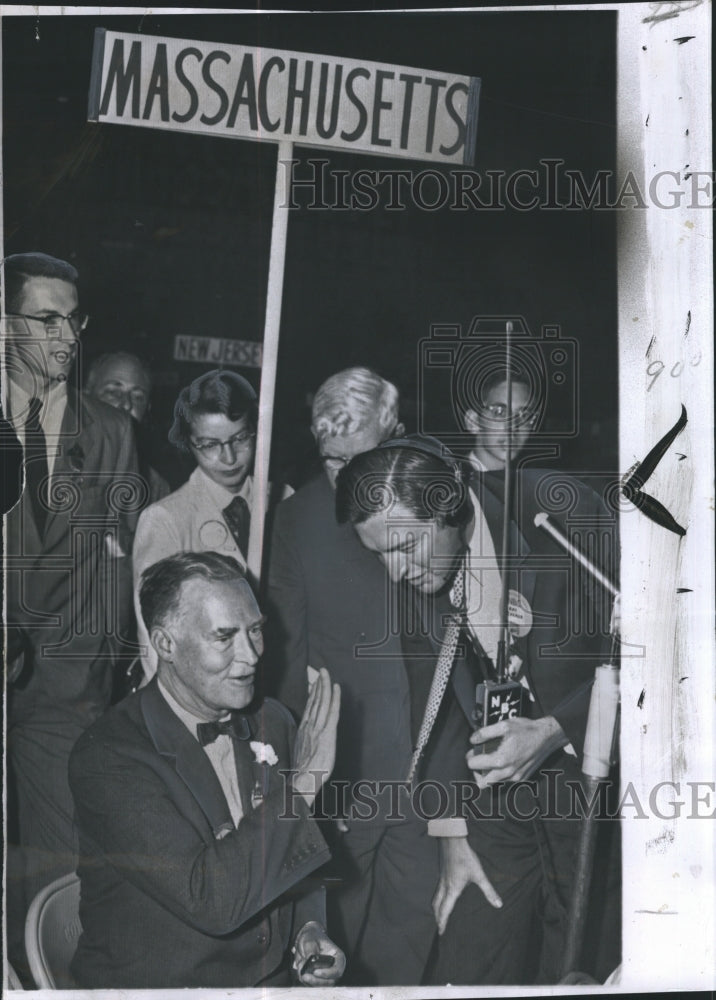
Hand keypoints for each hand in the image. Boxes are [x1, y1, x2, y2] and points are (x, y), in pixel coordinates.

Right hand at [292, 667, 340, 805]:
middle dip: (318, 684)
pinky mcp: (327, 734)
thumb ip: (305, 738)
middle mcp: (309, 726)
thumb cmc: (304, 769)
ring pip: (322, 702)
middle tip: (321, 670)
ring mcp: (318, 729)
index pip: (309, 706)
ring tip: (326, 674)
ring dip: (324, 686)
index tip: (314, 681)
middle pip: (314, 700)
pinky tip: (336, 688)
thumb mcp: (301, 750)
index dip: (312, 692)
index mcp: (303, 729)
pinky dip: (334, 698)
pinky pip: (332, 712)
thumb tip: (307, 732)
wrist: (303, 779)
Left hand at [292, 920, 345, 985]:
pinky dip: (304, 980)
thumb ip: (310, 951)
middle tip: (304, 975)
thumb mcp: (310, 941)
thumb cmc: (312, 937)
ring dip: (308, 980)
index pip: (337, 970)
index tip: (315, 972)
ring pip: (320, 986)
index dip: (327, 974)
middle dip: (315, 980)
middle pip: (329, 982)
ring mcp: (326, 975)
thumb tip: (309, 962)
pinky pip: (312, 985)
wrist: (306, 938)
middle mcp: (333, 968)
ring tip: (301, 967)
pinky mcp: (317, 979)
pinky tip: (300, 970)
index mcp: (337, 957)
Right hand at [433, 837, 501, 934]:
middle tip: (439, 925)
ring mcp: (441, 878)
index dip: (442, 922)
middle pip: (436, 905)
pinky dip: (438, 897)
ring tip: (439, 912)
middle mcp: (444, 886)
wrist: (452, 840)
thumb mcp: (479, 874)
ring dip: (436, 907)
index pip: (445, 910)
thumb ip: (488, 890)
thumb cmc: (465, 857)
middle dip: (437, 916)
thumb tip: (498, 905)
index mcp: (452, 890)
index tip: (441, 932)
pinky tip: (444, 894)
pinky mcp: (441, 871)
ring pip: (435, 896)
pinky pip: (437, 888)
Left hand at [467, 715, 564, 786]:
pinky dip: (499, 774)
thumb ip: (485, 733)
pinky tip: (502, 761)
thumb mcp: (504, 725)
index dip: (470, 757)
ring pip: (493, 783)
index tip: (472, 751)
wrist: (547, 736)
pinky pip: (505, 781)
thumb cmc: (527, 730)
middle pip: (482, 783)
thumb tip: (473, 739)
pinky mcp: (522, 778)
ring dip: (487, 774)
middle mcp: (508, 773)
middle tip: (478, 760)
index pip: (475, 765)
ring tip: (490, 759)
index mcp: (501, 760)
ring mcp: (516, 778)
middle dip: (476, 772)